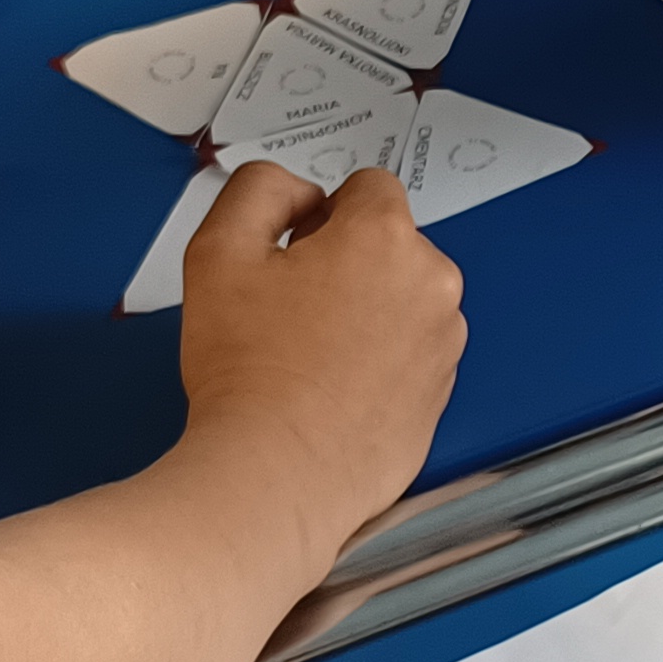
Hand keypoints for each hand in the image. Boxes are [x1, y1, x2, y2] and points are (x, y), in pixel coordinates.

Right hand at [176, 162, 465, 548]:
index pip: (368, 187)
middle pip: (388, 246)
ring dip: (364, 314)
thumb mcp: (219, 250)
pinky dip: (377, 364)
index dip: (321, 215)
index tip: (294, 253)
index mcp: (386, 237)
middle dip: (345, 264)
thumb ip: (258, 190)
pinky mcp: (441, 395)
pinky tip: (331, 389)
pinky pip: (409, 357)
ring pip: (400, 302)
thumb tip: (297, 192)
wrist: (277, 473)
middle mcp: (431, 285)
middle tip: (290, 310)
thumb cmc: (250, 373)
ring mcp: (443, 345)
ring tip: (308, 356)